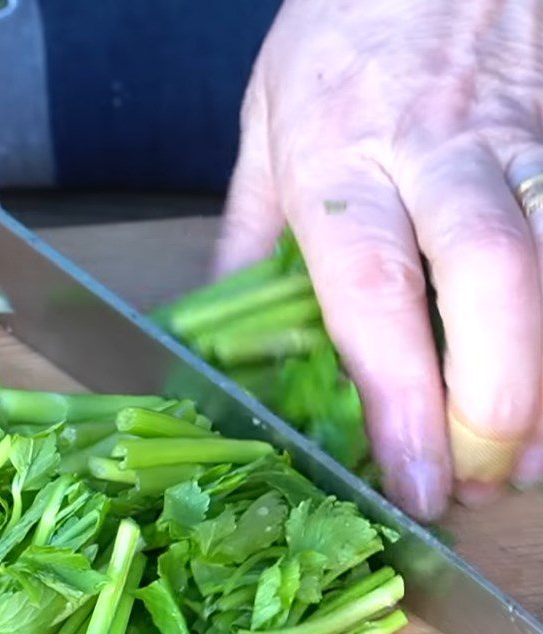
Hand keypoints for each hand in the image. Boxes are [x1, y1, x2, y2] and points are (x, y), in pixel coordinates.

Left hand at [216, 0, 542, 519]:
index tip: (404, 473)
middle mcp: (433, 155)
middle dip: (495, 396)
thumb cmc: (333, 38)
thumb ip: (252, 236)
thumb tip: (226, 328)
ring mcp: (514, 143)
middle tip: (476, 483)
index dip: (396, 390)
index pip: (370, 288)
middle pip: (489, 277)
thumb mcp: (265, 129)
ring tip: (524, 465)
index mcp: (336, 160)